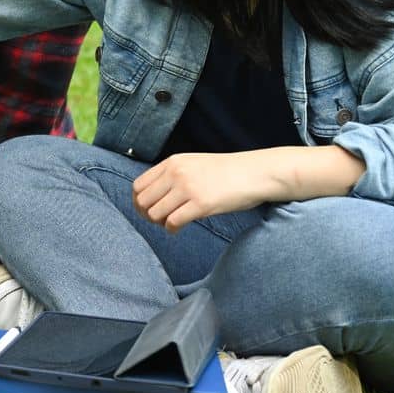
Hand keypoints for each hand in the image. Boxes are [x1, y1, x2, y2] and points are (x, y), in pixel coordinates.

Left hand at [134, 145, 366, 232]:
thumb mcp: (193, 164)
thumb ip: (173, 174)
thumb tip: (154, 194)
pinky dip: (171, 229)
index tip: (148, 210)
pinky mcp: (201, 204)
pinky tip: (178, 229)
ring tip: (170, 224)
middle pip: (142, 201)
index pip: (138, 185)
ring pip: (154, 213)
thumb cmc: (226, 172)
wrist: (255, 173)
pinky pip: (172, 222)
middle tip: (159, 221)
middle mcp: (176, 173)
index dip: (139, 202)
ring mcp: (188, 188)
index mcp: (172, 162)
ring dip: (159, 223)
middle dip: (147, 215)